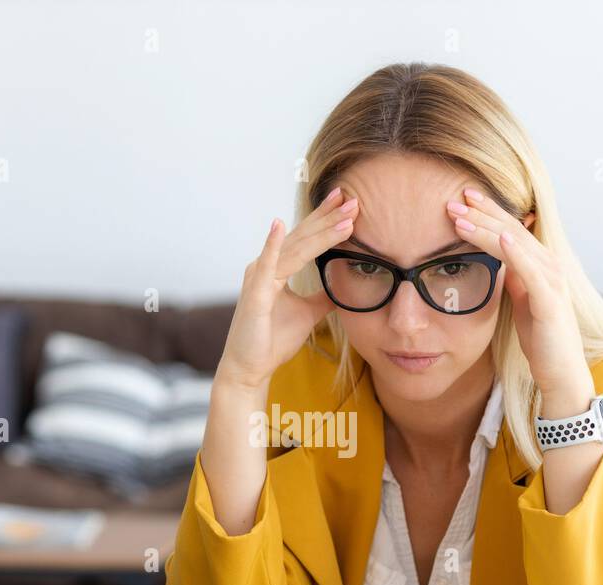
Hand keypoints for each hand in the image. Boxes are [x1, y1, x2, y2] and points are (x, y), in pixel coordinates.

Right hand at [216, 186, 359, 391]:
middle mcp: (266, 267)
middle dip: (327, 217)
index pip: (306, 240)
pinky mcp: (255, 295)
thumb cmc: (271, 339)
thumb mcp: (307, 313)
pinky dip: (272, 245)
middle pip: (302, 237)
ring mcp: (259, 279)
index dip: (327, 220)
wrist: (250, 368)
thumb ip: (322, 297)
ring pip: (294, 249)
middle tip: (351, 197)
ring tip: (343, 216)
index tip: (349, 203)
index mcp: (277, 269)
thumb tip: (342, 286)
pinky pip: (266, 266)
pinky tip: (279, 225)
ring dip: (319, 231)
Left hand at [445, 189, 593, 410]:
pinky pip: (532, 272)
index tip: (462, 198)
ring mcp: (551, 281)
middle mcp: (548, 265)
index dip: (487, 212)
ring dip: (488, 229)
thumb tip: (495, 256)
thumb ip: (513, 275)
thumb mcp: (521, 299)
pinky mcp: (550, 301)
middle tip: (453, 200)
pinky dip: (516, 253)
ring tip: (462, 217)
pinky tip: (501, 238)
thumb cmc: (541, 336)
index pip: (509, 230)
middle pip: (511, 231)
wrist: (560, 370)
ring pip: (516, 246)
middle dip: (482, 214)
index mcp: (539, 264)